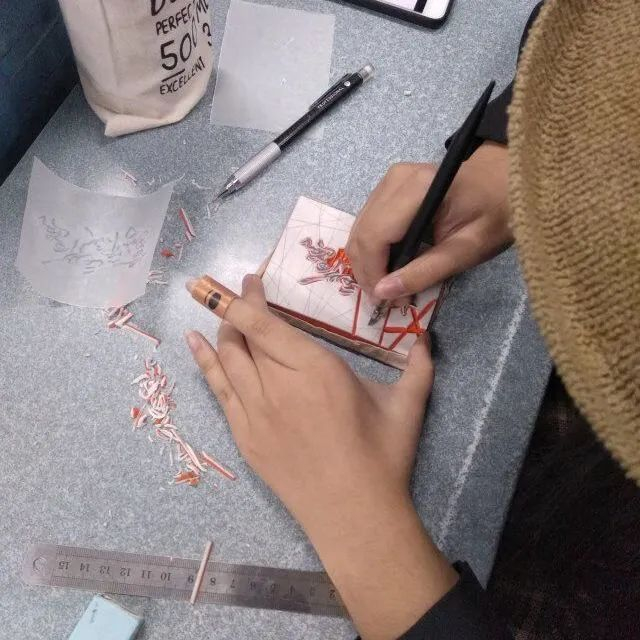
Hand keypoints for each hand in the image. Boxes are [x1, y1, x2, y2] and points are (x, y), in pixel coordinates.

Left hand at [186, 274, 457, 638]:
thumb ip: (419, 365)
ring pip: (227, 358)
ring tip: (222, 313)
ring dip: (222, 330)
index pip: (266, 323)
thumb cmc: (383, 457)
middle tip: (238, 290)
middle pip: (243, 335)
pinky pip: (218, 391)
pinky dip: (204, 363)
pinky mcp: (244, 437)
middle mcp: (278, 385)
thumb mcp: (408, 406)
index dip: (249, 296)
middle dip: (236, 306)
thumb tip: (427, 335)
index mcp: (316, 370)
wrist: (354, 514)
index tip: (249, 278)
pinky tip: (193, 343)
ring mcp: (255, 413)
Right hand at [346, 142, 510, 303]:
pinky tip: (389, 266)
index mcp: (418, 189)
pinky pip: (367, 223)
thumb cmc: (495, 214)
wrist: (503, 181)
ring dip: (367, 262)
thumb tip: (382, 293)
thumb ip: (424, 272)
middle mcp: (395, 179)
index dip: (373, 272)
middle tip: (385, 300)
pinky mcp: (388, 186)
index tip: (384, 301)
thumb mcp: (467, 251)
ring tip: (388, 286)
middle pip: (362, 233)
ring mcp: (389, 180)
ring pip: (359, 229)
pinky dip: (372, 249)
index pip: (375, 235)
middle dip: (367, 271)